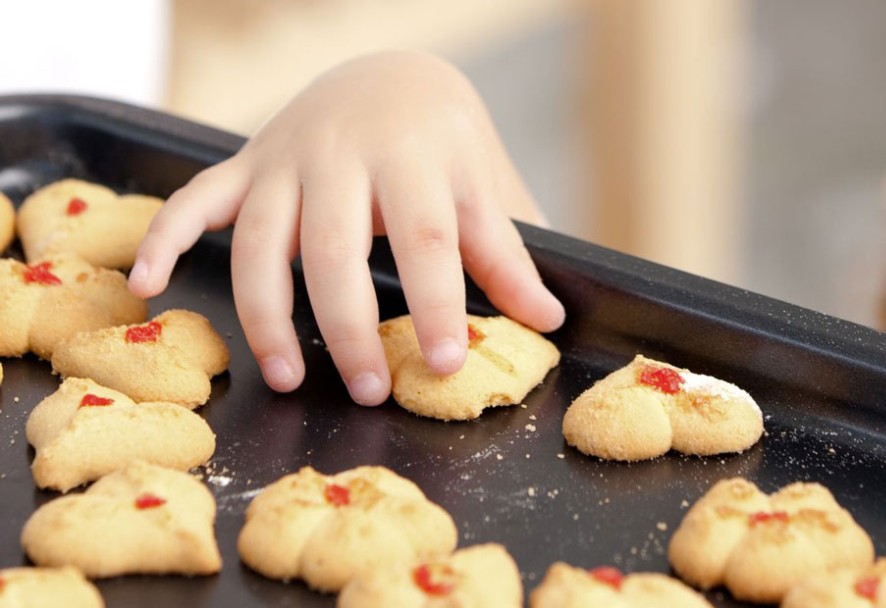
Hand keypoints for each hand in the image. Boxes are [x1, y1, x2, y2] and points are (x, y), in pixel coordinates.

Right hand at [128, 51, 564, 405]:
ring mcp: (288, 158)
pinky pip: (194, 198)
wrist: (391, 71)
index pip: (428, 235)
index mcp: (418, 157)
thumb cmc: (447, 145)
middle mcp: (347, 155)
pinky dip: (165, 237)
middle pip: (337, 247)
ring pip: (262, 239)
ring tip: (288, 379)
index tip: (447, 361)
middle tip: (371, 390)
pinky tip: (149, 285)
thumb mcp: (487, 187)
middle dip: (349, 325)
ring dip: (266, 313)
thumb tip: (549, 320)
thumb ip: (511, 252)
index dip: (438, 301)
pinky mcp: (246, 164)